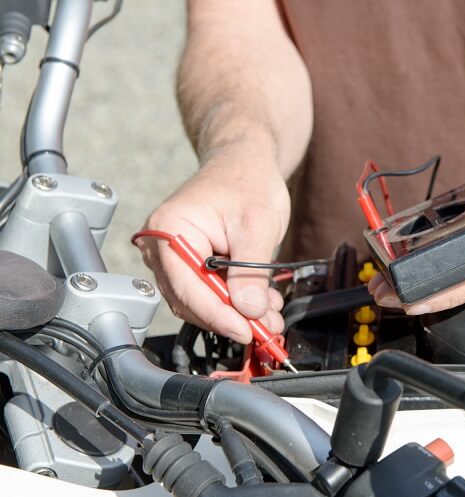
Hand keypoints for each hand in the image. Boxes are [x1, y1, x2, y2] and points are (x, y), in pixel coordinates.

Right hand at [136, 145, 289, 342]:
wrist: (245, 163)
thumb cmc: (247, 181)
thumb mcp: (258, 225)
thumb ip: (251, 271)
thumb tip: (249, 311)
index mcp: (168, 229)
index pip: (187, 288)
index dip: (219, 316)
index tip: (247, 331)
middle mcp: (160, 246)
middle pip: (190, 301)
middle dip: (231, 318)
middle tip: (266, 329)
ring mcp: (173, 257)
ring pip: (201, 302)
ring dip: (236, 313)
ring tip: (270, 316)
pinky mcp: (189, 264)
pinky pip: (208, 293)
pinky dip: (235, 302)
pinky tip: (260, 303)